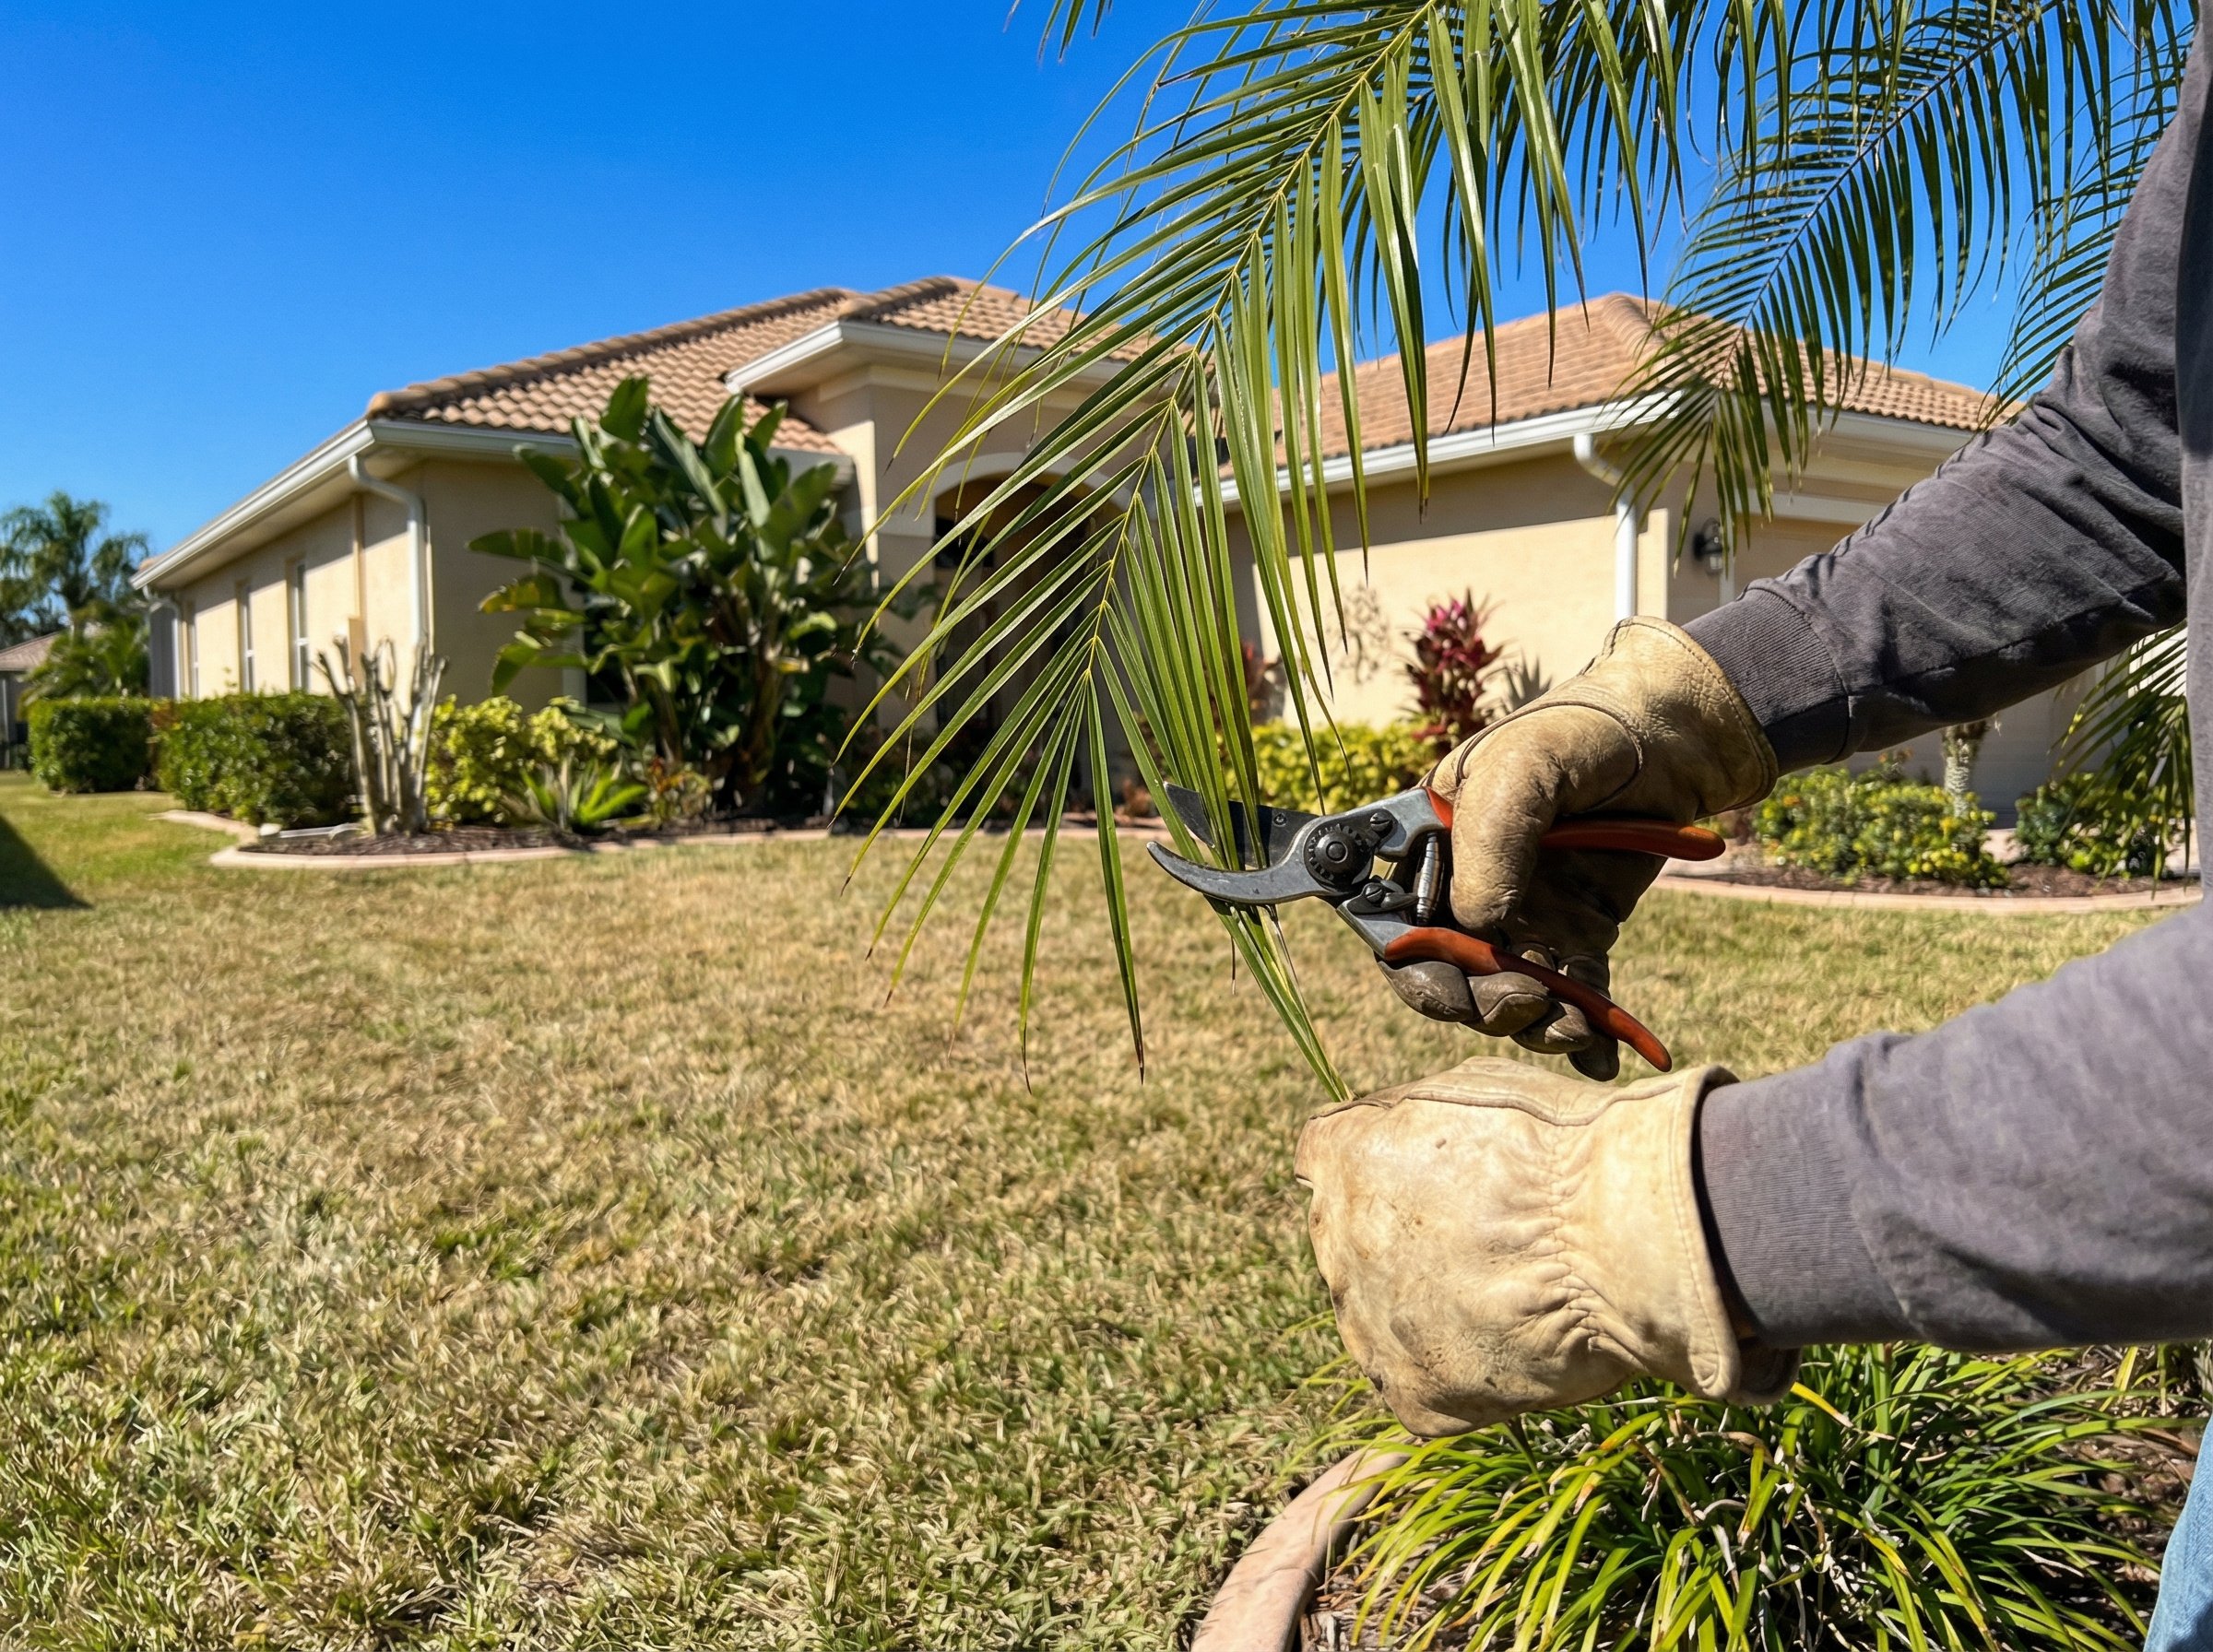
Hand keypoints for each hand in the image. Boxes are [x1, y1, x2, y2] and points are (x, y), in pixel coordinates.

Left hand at [1294, 1056, 1795, 1435]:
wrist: (1618, 1233)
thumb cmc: (1563, 1148)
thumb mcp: (1474, 1090)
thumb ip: (1414, 1120)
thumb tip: (1395, 1130)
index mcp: (1341, 1155)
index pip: (1329, 1165)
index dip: (1388, 1174)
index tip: (1441, 1182)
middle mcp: (1335, 1239)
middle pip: (1356, 1248)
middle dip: (1413, 1246)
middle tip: (1496, 1244)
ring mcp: (1368, 1323)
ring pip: (1385, 1323)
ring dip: (1434, 1315)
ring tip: (1517, 1298)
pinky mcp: (1414, 1394)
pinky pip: (1424, 1391)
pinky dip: (1465, 1378)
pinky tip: (1516, 1349)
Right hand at [1383, 618, 1775, 1078]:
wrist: (1677, 734)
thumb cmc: (1581, 731)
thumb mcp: (1522, 767)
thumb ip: (1488, 840)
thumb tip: (1477, 925)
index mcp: (1430, 846)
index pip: (1397, 922)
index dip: (1412, 965)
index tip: (1448, 987)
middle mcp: (1470, 888)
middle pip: (1451, 973)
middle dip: (1479, 1002)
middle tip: (1524, 1001)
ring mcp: (1527, 916)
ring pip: (1511, 992)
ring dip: (1534, 1022)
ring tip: (1572, 1027)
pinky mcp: (1581, 935)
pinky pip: (1574, 994)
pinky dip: (1586, 1033)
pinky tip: (1601, 1058)